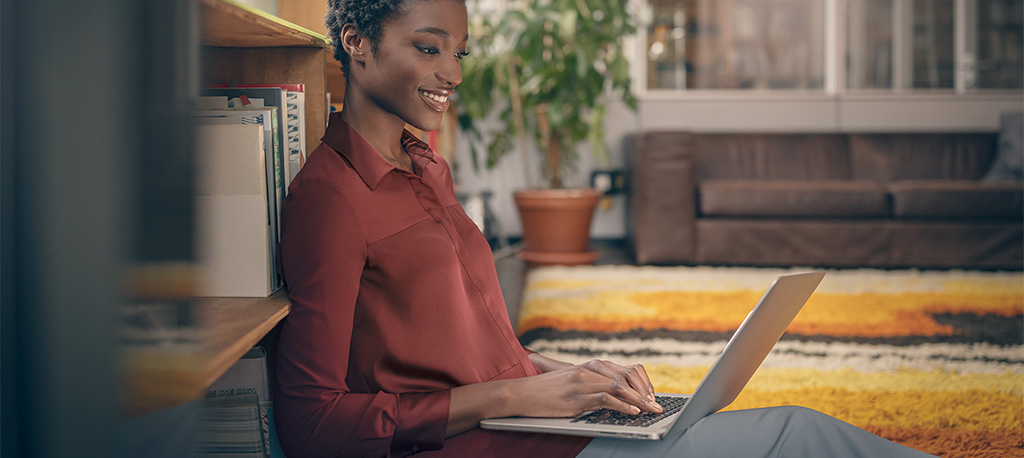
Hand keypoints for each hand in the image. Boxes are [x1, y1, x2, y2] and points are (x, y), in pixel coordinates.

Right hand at [505, 362, 662, 417]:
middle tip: (656, 405)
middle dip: (643, 393)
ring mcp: (580, 383)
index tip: (649, 396)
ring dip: (638, 400)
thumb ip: (585, 385)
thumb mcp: (566, 384)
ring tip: (650, 410)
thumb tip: (607, 398)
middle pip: (623, 378)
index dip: (638, 384)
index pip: (620, 371)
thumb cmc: (541, 392)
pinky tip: (632, 411)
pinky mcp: (575, 397)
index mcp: (585, 367)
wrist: (518, 393)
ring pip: (618, 387)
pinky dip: (622, 405)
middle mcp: (585, 371)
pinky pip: (605, 398)